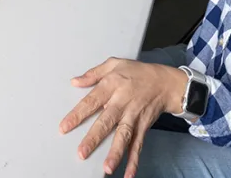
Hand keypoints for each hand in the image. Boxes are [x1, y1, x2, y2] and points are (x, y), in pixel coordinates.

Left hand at [59, 58, 187, 176]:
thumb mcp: (115, 64)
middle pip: (107, 121)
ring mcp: (134, 115)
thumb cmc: (138, 72)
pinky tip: (128, 174)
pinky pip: (138, 144)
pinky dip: (134, 160)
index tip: (64, 127)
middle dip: (94, 138)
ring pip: (124, 135)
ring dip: (116, 152)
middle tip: (82, 152)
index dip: (77, 114)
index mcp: (112, 85)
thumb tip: (75, 81)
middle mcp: (123, 102)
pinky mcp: (144, 125)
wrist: (166, 82)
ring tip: (107, 167)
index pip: (91, 101)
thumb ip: (93, 73)